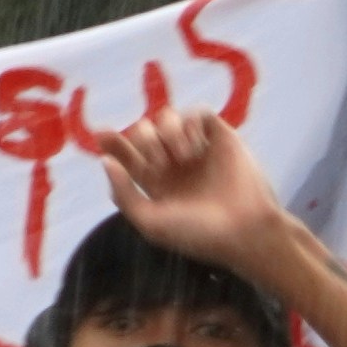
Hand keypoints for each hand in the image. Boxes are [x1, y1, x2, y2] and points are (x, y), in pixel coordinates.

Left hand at [101, 106, 305, 276]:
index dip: (114, 142)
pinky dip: (190, 124)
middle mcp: (174, 164)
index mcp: (156, 183)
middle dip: (144, 140)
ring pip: (168, 117)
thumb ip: (122, 194)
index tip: (102, 133)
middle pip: (144, 130)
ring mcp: (198, 149)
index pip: (129, 155)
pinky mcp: (221, 138)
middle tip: (160, 162)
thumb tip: (105, 161)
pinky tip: (195, 147)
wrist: (244, 230)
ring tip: (183, 157)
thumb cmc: (197, 234)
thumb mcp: (150, 223)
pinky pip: (198, 113)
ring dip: (167, 132)